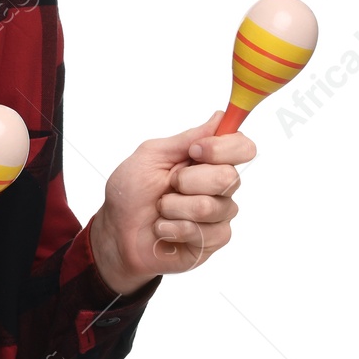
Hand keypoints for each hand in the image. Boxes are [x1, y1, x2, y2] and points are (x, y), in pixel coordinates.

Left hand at [92, 110, 254, 292]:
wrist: (116, 232)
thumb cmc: (129, 193)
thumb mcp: (150, 156)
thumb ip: (185, 139)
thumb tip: (219, 117)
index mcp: (206, 162)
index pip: (242, 148)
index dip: (224, 148)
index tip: (195, 151)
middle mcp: (218, 186)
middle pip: (229, 177)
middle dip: (187, 181)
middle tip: (167, 186)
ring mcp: (219, 214)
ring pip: (211, 207)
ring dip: (174, 207)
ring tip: (161, 210)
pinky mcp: (213, 240)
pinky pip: (204, 233)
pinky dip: (173, 228)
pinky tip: (163, 230)